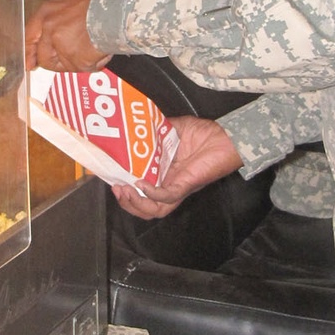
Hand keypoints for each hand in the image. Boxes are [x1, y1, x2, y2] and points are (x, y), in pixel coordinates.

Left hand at [25, 0, 110, 71]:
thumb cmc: (99, 3)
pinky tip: (101, 50)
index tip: (29, 64)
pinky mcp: (77, 58)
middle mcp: (50, 28)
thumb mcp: (70, 6)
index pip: (29, 37)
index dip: (29, 53)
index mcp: (47, 13)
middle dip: (57, 63)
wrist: (116, 7)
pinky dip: (94, 64)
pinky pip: (83, 69)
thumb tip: (48, 44)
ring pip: (65, 66)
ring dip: (79, 62)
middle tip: (74, 58)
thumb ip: (56, 24)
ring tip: (94, 47)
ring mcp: (62, 45)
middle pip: (45, 58)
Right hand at [111, 115, 243, 219]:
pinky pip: (167, 197)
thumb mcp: (172, 128)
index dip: (125, 190)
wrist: (225, 136)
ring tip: (124, 191)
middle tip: (117, 189)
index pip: (140, 191)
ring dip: (136, 204)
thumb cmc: (204, 133)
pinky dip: (152, 194)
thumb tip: (135, 125)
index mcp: (164, 175)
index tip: (110, 179)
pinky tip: (141, 184)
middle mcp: (169, 185)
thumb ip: (153, 130)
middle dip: (127, 203)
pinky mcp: (186, 185)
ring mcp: (178, 187)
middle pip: (145, 207)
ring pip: (154, 209)